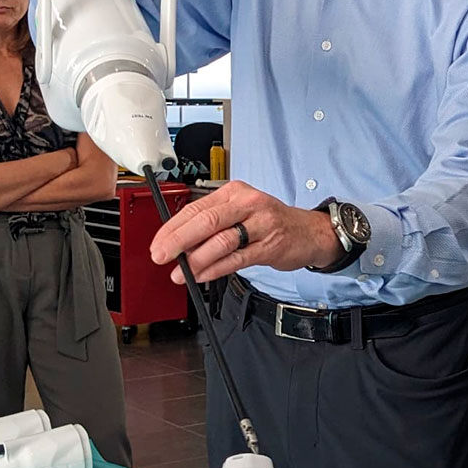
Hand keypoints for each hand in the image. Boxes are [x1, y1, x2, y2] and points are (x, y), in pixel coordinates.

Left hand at [148, 180, 339, 283]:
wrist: (309, 231)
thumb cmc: (270, 222)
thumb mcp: (241, 212)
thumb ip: (212, 223)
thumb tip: (177, 243)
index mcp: (235, 192)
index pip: (196, 208)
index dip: (172, 227)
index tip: (158, 243)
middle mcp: (248, 204)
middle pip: (206, 221)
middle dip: (178, 241)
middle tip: (162, 256)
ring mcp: (261, 224)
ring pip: (221, 241)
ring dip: (196, 260)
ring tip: (181, 273)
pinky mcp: (269, 246)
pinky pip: (237, 259)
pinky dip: (216, 268)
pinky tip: (202, 275)